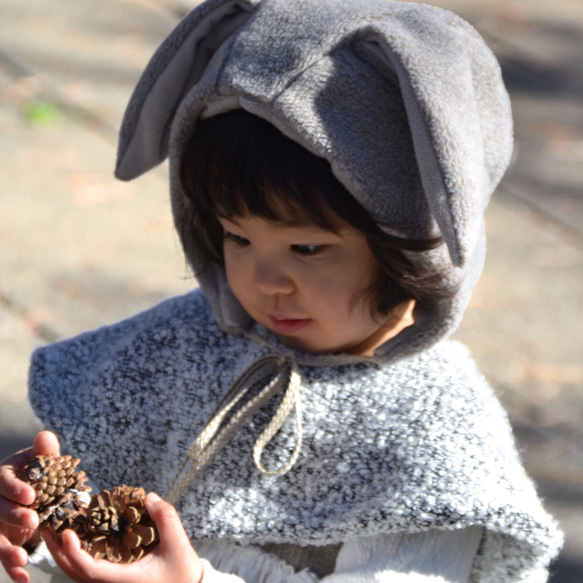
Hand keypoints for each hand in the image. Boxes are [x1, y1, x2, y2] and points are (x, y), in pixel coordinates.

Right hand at [0, 431, 60, 582]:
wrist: (34, 493)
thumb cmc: (39, 472)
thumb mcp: (43, 462)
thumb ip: (45, 452)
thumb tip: (45, 436)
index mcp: (3, 477)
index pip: (2, 481)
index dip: (14, 489)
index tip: (32, 496)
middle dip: (12, 516)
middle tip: (33, 520)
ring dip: (5, 550)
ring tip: (22, 558)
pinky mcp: (2, 541)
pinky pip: (3, 555)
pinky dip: (12, 569)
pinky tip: (23, 579)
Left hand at [44, 493, 203, 582]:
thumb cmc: (182, 573)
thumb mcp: (177, 544)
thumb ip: (165, 518)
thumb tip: (149, 497)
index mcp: (122, 581)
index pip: (89, 570)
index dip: (74, 552)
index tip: (67, 533)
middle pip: (73, 573)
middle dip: (58, 551)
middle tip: (50, 524)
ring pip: (77, 574)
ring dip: (64, 553)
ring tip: (57, 528)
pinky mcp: (113, 582)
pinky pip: (87, 571)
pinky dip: (76, 556)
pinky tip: (77, 538)